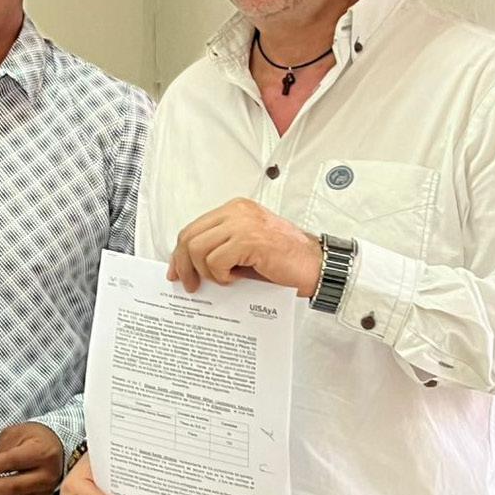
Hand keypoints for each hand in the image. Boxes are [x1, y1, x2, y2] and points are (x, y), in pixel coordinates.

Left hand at [169, 197, 321, 295]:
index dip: (180, 253)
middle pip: (189, 236)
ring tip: (224, 280)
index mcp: (235, 209)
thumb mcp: (244, 249)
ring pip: (198, 248)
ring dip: (206, 271)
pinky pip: (215, 260)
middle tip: (191, 285)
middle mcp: (237, 211)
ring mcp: (243, 223)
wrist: (317, 267)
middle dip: (184, 265)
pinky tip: (236, 278)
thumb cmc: (284, 262)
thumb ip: (219, 248)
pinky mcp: (249, 239)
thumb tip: (188, 266)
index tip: (177, 272)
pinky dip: (221, 275)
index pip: (193, 228)